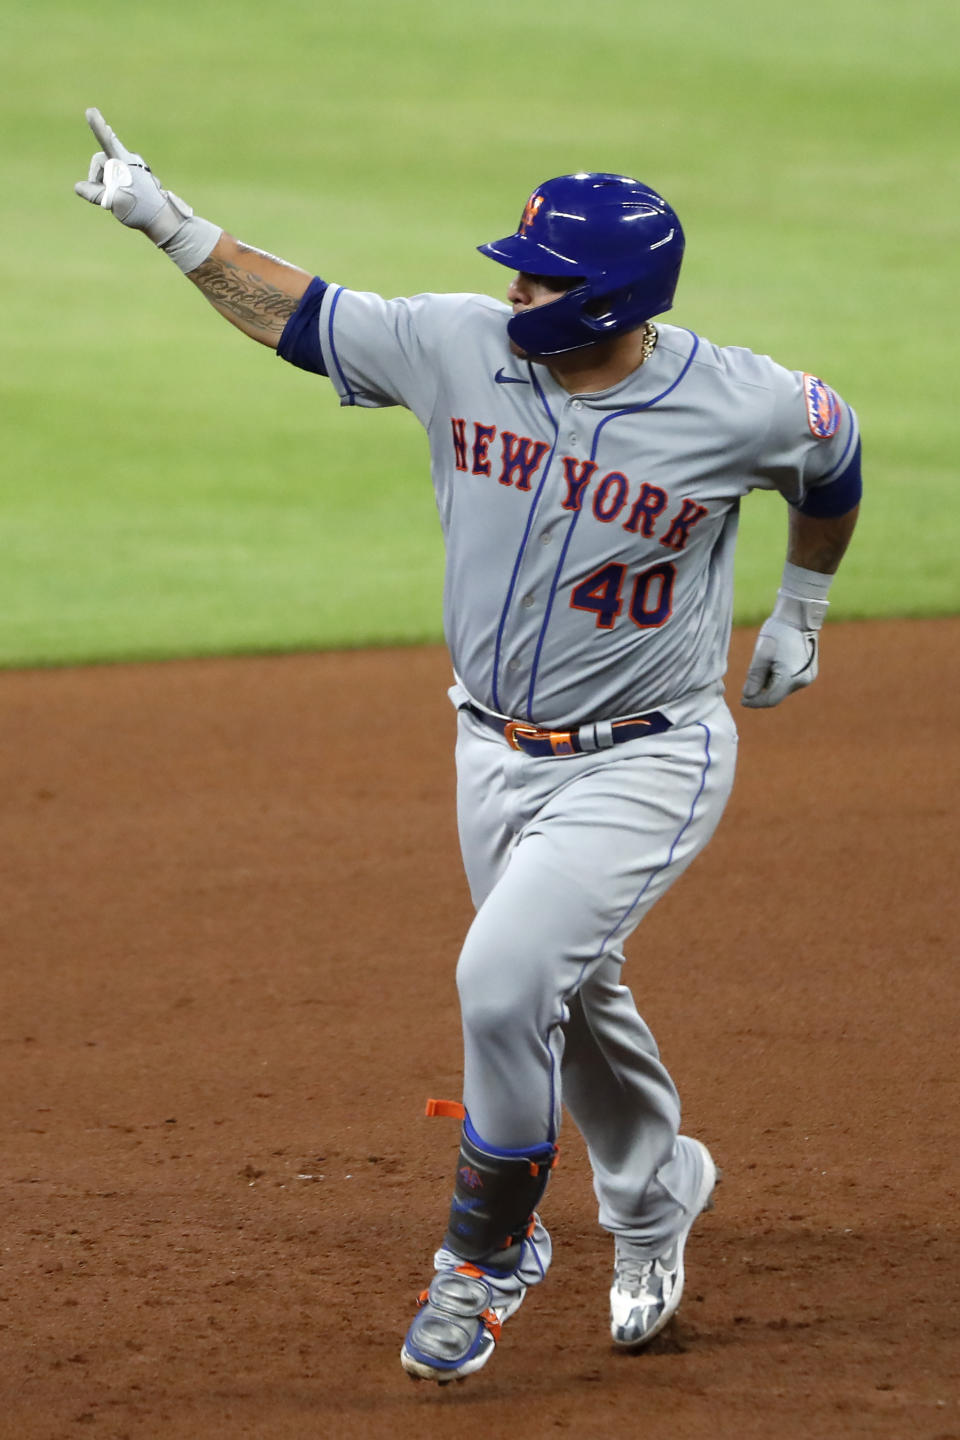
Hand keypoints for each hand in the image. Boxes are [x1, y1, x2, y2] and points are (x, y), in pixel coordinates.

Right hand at [74, 107, 188, 244]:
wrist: (163, 218)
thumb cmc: (140, 210)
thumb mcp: (114, 202)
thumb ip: (94, 193)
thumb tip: (79, 186)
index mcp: (124, 163)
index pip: (108, 142)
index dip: (98, 127)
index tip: (91, 111)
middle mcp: (128, 159)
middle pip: (100, 160)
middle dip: (97, 177)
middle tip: (108, 197)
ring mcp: (132, 165)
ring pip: (107, 169)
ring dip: (105, 183)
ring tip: (119, 199)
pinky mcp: (134, 173)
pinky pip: (115, 175)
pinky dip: (112, 186)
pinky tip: (122, 198)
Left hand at [741, 617, 818, 707]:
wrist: (798, 618)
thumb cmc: (777, 632)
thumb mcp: (761, 655)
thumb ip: (754, 678)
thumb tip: (747, 696)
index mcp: (790, 678)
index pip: (770, 700)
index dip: (755, 702)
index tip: (742, 700)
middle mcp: (803, 681)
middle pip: (777, 695)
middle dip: (761, 692)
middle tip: (748, 683)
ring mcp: (808, 677)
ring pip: (784, 688)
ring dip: (771, 684)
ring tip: (764, 666)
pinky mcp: (810, 672)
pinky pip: (791, 681)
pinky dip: (780, 678)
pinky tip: (774, 664)